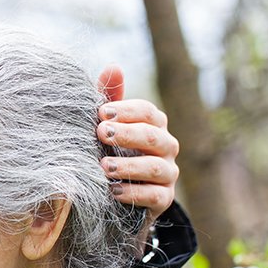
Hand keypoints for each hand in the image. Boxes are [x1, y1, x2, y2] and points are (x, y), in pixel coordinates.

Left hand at [95, 66, 178, 219]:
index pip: (147, 112)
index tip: (101, 113)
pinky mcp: (163, 200)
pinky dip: (134, 193)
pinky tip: (114, 191)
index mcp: (153, 125)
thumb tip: (113, 67)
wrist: (115, 195)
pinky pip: (155, 195)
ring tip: (104, 166)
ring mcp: (167, 174)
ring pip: (155, 166)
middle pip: (152, 136)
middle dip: (126, 134)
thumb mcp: (106, 127)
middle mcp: (166, 147)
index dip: (126, 110)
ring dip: (128, 165)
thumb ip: (109, 99)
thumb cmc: (111, 152)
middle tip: (100, 133)